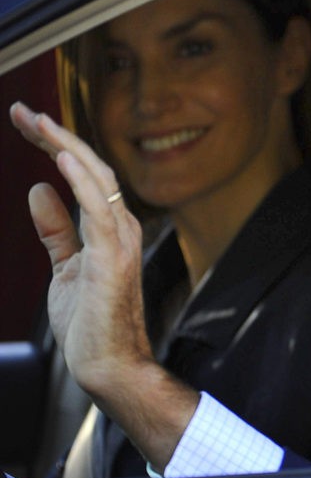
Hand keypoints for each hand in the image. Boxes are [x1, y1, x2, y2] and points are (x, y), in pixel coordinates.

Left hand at [9, 102, 196, 469]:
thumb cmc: (92, 322)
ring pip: (97, 179)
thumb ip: (55, 230)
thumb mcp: (63, 268)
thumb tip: (37, 190)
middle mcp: (121, 226)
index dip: (55, 145)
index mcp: (110, 228)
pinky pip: (99, 208)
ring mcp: (121, 240)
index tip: (27, 123)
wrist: (107, 364)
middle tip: (23, 113)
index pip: (84, 175)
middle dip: (56, 136)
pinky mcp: (113, 256)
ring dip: (66, 147)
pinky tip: (61, 156)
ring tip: (38, 123)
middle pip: (91, 167)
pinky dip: (82, 179)